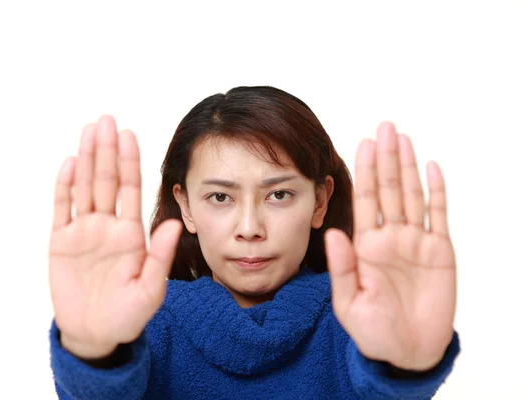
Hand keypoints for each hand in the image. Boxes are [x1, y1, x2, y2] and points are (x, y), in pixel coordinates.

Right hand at [48, 115, 182, 358]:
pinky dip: (64, 186)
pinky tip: (70, 163)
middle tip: (106, 120)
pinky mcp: (61, 242)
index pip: (130, 189)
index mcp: (130, 234)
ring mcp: (83, 232)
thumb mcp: (149, 289)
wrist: (95, 334)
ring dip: (87, 159)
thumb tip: (174, 223)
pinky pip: (62, 208)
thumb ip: (159, 256)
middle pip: (107, 181)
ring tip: (89, 131)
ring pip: (84, 187)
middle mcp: (107, 226)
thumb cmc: (127, 315)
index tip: (129, 135)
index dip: (129, 161)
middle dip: (107, 150)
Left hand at [325, 122, 455, 370]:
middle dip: (386, 158)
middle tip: (385, 126)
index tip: (363, 143)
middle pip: (389, 189)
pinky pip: (438, 215)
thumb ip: (342, 267)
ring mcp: (415, 242)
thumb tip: (333, 232)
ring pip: (412, 195)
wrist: (407, 352)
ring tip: (403, 138)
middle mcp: (390, 237)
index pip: (365, 200)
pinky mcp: (440, 252)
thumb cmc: (373, 330)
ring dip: (408, 166)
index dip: (365, 171)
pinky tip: (431, 167)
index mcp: (366, 246)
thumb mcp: (349, 302)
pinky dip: (436, 191)